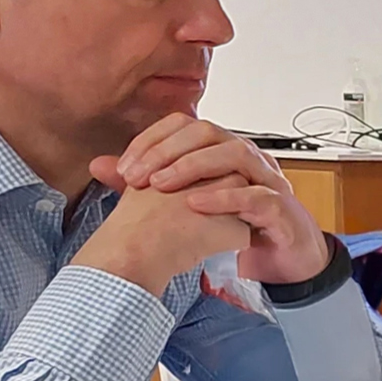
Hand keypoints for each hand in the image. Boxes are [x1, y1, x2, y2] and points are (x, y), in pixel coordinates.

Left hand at [93, 115, 328, 285]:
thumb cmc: (235, 223)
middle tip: (136, 176)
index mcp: (221, 149)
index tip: (124, 167)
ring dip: (194, 166)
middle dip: (167, 151)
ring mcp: (267, 179)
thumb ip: (146, 183)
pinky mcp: (281, 208)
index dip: (152, 140)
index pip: (184, 125)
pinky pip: (258, 194)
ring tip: (162, 186)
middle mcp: (246, 156)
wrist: (282, 255)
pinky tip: (196, 204)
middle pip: (208, 131)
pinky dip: (226, 196)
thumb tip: (99, 165)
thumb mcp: (184, 201)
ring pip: (236, 153)